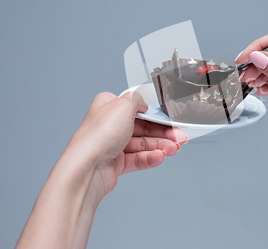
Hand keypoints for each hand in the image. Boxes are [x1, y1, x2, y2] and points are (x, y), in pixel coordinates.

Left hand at [63, 92, 187, 198]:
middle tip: (179, 137)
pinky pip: (138, 159)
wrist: (87, 168)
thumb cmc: (98, 135)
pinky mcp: (116, 163)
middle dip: (164, 133)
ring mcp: (113, 145)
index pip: (139, 109)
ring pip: (143, 144)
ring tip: (173, 149)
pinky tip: (160, 157)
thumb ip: (137, 99)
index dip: (157, 114)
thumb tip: (144, 101)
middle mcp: (110, 125)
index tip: (172, 119)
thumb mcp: (123, 105)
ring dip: (161, 146)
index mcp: (109, 107)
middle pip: (144, 128)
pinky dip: (151, 158)